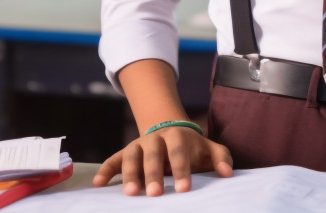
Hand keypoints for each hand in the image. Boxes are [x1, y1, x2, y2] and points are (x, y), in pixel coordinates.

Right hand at [93, 127, 233, 195]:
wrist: (170, 131)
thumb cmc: (193, 148)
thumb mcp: (208, 149)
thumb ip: (221, 158)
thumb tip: (227, 174)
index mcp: (177, 136)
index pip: (179, 152)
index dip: (181, 170)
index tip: (184, 189)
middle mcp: (155, 139)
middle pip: (153, 154)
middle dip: (154, 174)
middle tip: (156, 194)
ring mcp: (138, 144)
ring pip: (131, 156)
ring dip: (130, 174)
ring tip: (131, 194)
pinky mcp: (125, 152)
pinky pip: (113, 160)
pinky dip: (105, 170)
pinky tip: (98, 184)